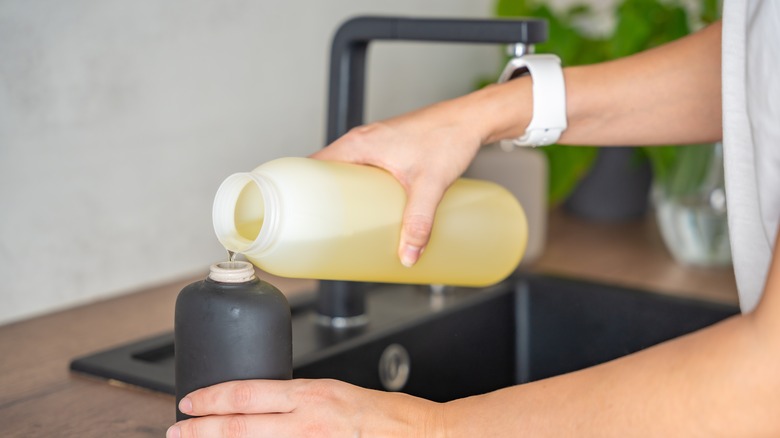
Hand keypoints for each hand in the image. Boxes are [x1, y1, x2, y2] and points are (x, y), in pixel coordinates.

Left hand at [167, 378, 443, 437]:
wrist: (422, 437)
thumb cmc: (387, 417)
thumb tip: (266, 409)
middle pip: (239, 426)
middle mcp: (307, 423)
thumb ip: (300, 402)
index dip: (212, 398)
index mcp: (312, 395)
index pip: (247, 393)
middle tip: (176, 431)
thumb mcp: (338, 394)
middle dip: (201, 430)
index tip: (190, 402)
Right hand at [311, 100, 484, 266]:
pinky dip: (359, 188)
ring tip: (344, 224)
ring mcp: (375, 144)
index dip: (299, 190)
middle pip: (327, 173)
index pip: (312, 166)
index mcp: (358, 144)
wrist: (472, 118)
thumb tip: (408, 255)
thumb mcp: (430, 186)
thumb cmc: (449, 137)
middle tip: (322, 229)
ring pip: (346, 172)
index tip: (295, 214)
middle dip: (322, 201)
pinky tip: (370, 207)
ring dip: (342, 195)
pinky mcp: (389, 149)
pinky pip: (363, 169)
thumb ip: (419, 222)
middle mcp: (361, 141)